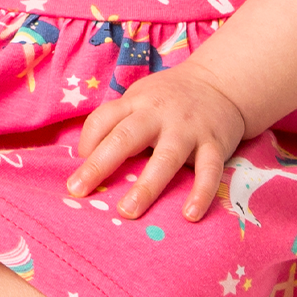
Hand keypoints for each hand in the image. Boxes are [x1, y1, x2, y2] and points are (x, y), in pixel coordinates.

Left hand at [66, 61, 245, 221]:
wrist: (220, 81)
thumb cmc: (170, 97)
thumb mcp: (141, 98)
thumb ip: (119, 122)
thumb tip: (88, 158)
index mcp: (136, 102)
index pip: (103, 119)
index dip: (86, 143)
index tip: (76, 173)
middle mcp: (159, 113)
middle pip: (126, 137)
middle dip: (100, 164)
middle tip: (79, 190)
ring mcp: (188, 128)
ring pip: (166, 157)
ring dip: (146, 186)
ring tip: (128, 211)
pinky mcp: (215, 143)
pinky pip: (208, 170)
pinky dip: (201, 193)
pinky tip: (190, 215)